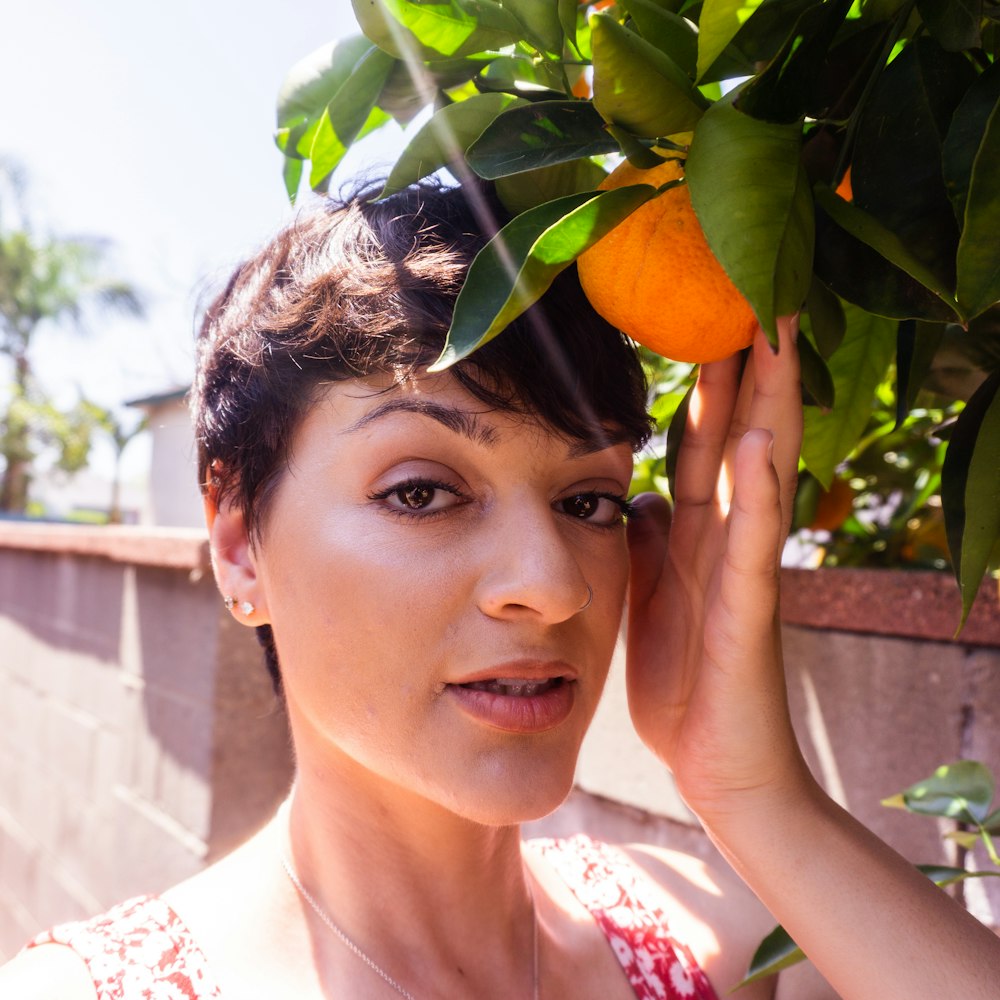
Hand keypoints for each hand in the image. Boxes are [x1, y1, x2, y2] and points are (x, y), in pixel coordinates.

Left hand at [626, 318, 809, 824]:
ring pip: (759, 466)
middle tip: (753, 280)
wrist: (717, 761)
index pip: (704, 437)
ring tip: (773, 328)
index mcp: (696, 531)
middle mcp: (726, 535)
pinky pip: (755, 542)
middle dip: (746, 359)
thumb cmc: (686, 677)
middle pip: (739, 430)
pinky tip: (764, 442)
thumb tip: (635, 487)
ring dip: (767, 398)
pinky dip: (760, 490)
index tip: (703, 308)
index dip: (707, 376)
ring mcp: (743, 568)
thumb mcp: (650, 592)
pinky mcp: (748, 610)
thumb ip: (646, 537)